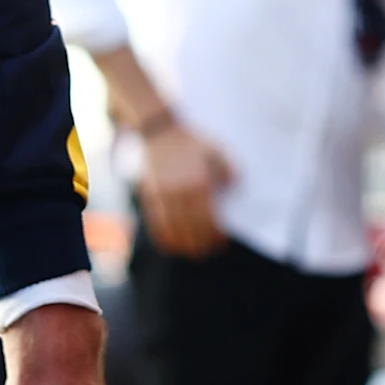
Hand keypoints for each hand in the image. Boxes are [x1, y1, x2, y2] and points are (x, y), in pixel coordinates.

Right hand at [133, 122, 232, 258]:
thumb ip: (228, 170)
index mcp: (200, 183)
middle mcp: (181, 192)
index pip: (209, 220)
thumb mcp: (215, 150)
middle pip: (192, 229)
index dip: (215, 236)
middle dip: (201, 244)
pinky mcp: (150, 196)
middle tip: (207, 252)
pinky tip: (171, 245)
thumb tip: (233, 188)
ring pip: (174, 230)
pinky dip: (164, 238)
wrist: (160, 131)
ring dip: (183, 246)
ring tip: (191, 252)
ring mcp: (164, 195)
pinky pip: (157, 223)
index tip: (220, 244)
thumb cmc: (189, 142)